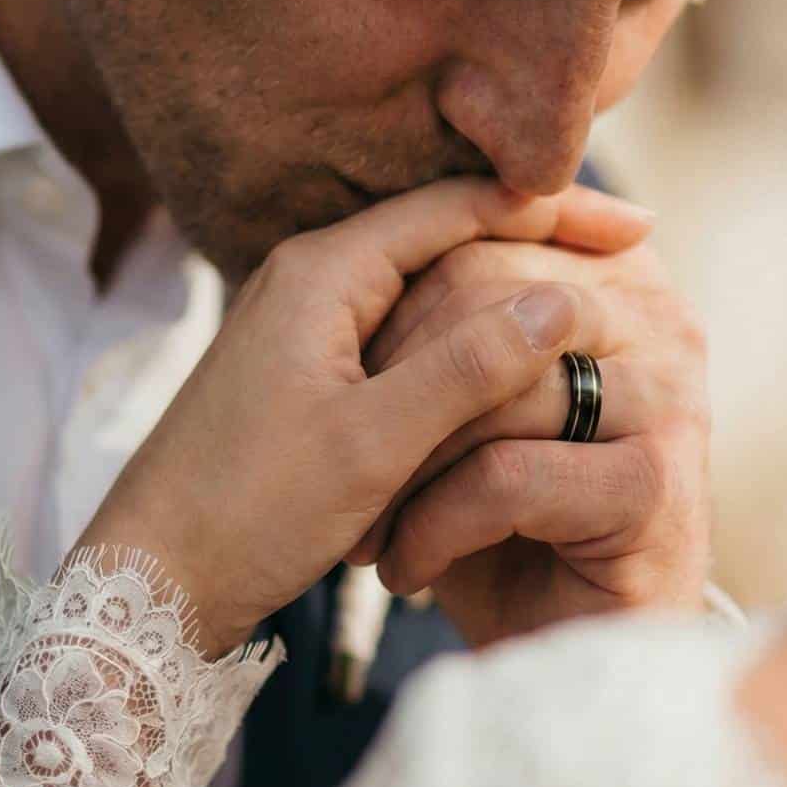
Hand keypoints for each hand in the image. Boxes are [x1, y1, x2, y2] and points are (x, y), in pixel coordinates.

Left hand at [76, 179, 652, 655]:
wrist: (149, 578)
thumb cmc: (250, 510)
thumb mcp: (372, 442)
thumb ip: (467, 368)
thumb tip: (559, 303)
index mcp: (325, 271)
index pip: (460, 207)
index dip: (553, 212)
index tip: (637, 228)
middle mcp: (312, 276)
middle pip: (446, 234)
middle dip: (535, 243)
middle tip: (627, 258)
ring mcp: (304, 319)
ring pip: (427, 284)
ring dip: (499, 290)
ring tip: (586, 301)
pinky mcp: (304, 365)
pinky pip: (402, 327)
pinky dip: (461, 336)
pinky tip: (506, 360)